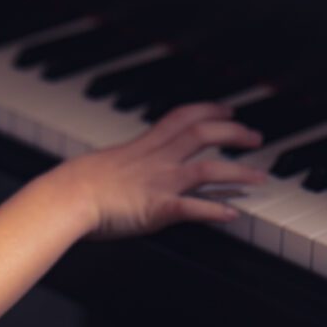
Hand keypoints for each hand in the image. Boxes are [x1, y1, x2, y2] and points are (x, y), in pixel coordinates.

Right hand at [52, 102, 267, 238]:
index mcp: (142, 146)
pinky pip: (194, 208)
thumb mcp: (100, 164)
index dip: (207, 110)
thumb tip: (115, 169)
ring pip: (208, 169)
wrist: (66, 197)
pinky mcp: (158, 208)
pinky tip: (234, 215)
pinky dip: (216, 211)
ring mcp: (159, 183)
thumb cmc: (73, 184)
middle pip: (202, 135)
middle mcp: (156, 160)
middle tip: (255, 137)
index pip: (181, 117)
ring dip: (239, 172)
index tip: (226, 110)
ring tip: (260, 178)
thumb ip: (118, 165)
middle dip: (233, 133)